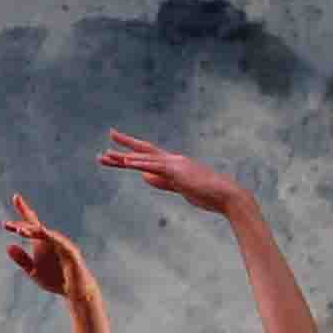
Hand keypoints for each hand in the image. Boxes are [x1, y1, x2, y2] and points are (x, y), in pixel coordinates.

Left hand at [1, 193, 90, 300]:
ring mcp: (62, 244)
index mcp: (42, 243)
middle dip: (22, 226)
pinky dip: (50, 238)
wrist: (75, 292)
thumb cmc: (56, 280)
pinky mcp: (70, 252)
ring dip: (33, 232)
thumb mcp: (33, 272)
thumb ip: (22, 260)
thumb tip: (9, 246)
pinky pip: (60, 242)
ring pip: (46, 234)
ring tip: (19, 231)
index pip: (32, 224)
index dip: (24, 210)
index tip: (15, 197)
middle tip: (8, 225)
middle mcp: (52, 240)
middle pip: (36, 227)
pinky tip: (42, 234)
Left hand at [99, 129, 244, 217]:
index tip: (116, 151)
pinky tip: (126, 162)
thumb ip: (161, 182)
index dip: (132, 151)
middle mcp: (173, 160)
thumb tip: (144, 176)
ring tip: (105, 156)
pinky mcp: (178, 171)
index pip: (148, 155)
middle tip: (108, 136)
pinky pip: (155, 166)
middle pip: (144, 150)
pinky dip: (140, 163)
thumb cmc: (206, 194)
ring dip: (124, 157)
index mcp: (173, 164)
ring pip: (145, 158)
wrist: (226, 196)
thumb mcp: (179, 188)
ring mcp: (175, 164)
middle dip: (125, 144)